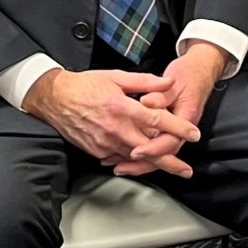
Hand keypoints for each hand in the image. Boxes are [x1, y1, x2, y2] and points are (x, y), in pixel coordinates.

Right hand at [23, 66, 202, 177]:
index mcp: (122, 108)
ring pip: (135, 159)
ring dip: (154, 164)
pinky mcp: (97, 151)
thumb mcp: (116, 77)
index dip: (178, 128)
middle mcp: (115, 129)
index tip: (193, 134)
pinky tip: (141, 161)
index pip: (157, 121)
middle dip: (171, 162)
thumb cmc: (84, 86)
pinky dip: (132, 161)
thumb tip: (168, 82)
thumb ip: (145, 82)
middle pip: (150, 150)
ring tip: (170, 169)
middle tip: (186, 170)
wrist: (55, 99)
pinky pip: (119, 159)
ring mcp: (105, 143)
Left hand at [134, 42, 228, 173]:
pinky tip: (123, 154)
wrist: (202, 69)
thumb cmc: (189, 73)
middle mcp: (182, 128)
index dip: (153, 148)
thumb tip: (147, 103)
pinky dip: (141, 149)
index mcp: (186, 116)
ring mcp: (175, 129)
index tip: (136, 151)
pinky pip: (155, 143)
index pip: (170, 140)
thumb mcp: (175, 79)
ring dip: (140, 162)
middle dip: (143, 164)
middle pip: (163, 153)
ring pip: (159, 152)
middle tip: (121, 167)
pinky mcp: (168, 128)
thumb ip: (160, 93)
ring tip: (118, 166)